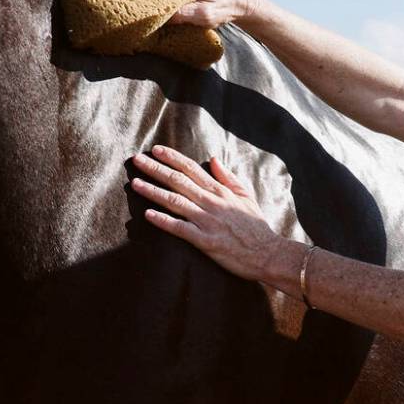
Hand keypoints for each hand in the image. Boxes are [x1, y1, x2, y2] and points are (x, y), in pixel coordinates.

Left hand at [130, 145, 278, 281]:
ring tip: (135, 184)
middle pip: (179, 181)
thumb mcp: (247, 196)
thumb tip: (213, 159)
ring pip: (176, 202)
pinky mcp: (206, 241)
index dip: (172, 158)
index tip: (155, 150)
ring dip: (153, 192)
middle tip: (136, 160)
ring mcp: (208, 221)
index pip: (192, 169)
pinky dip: (164, 221)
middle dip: (156, 169)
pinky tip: (147, 214)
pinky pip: (180, 229)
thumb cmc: (256, 226)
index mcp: (221, 191)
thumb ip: (229, 177)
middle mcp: (213, 203)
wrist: (268, 253)